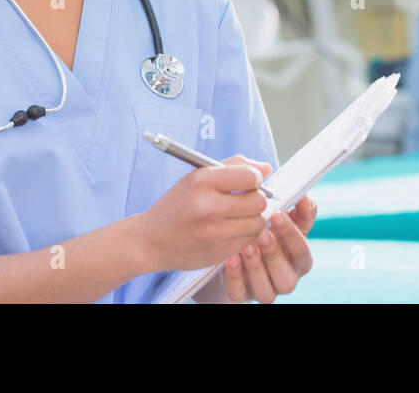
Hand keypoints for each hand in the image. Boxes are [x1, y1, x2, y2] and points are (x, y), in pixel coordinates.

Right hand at [137, 157, 267, 270]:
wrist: (150, 240)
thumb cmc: (177, 205)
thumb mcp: (197, 177)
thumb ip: (233, 167)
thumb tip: (267, 168)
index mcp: (201, 181)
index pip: (250, 176)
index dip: (255, 178)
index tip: (248, 182)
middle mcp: (208, 207)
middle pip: (258, 201)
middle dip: (256, 198)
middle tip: (243, 199)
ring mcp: (214, 232)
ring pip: (258, 222)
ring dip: (252, 218)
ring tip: (236, 215)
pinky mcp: (219, 252)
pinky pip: (249, 240)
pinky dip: (245, 234)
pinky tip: (229, 230)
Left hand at [218, 157, 316, 302]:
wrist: (214, 243)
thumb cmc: (247, 220)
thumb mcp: (264, 207)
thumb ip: (283, 198)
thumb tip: (302, 193)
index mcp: (292, 254)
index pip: (303, 251)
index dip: (296, 234)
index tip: (282, 212)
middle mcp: (281, 274)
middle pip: (290, 276)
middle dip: (277, 252)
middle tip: (264, 231)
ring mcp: (261, 287)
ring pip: (269, 291)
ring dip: (259, 267)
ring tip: (247, 245)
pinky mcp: (240, 294)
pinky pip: (240, 294)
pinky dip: (236, 276)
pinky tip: (230, 257)